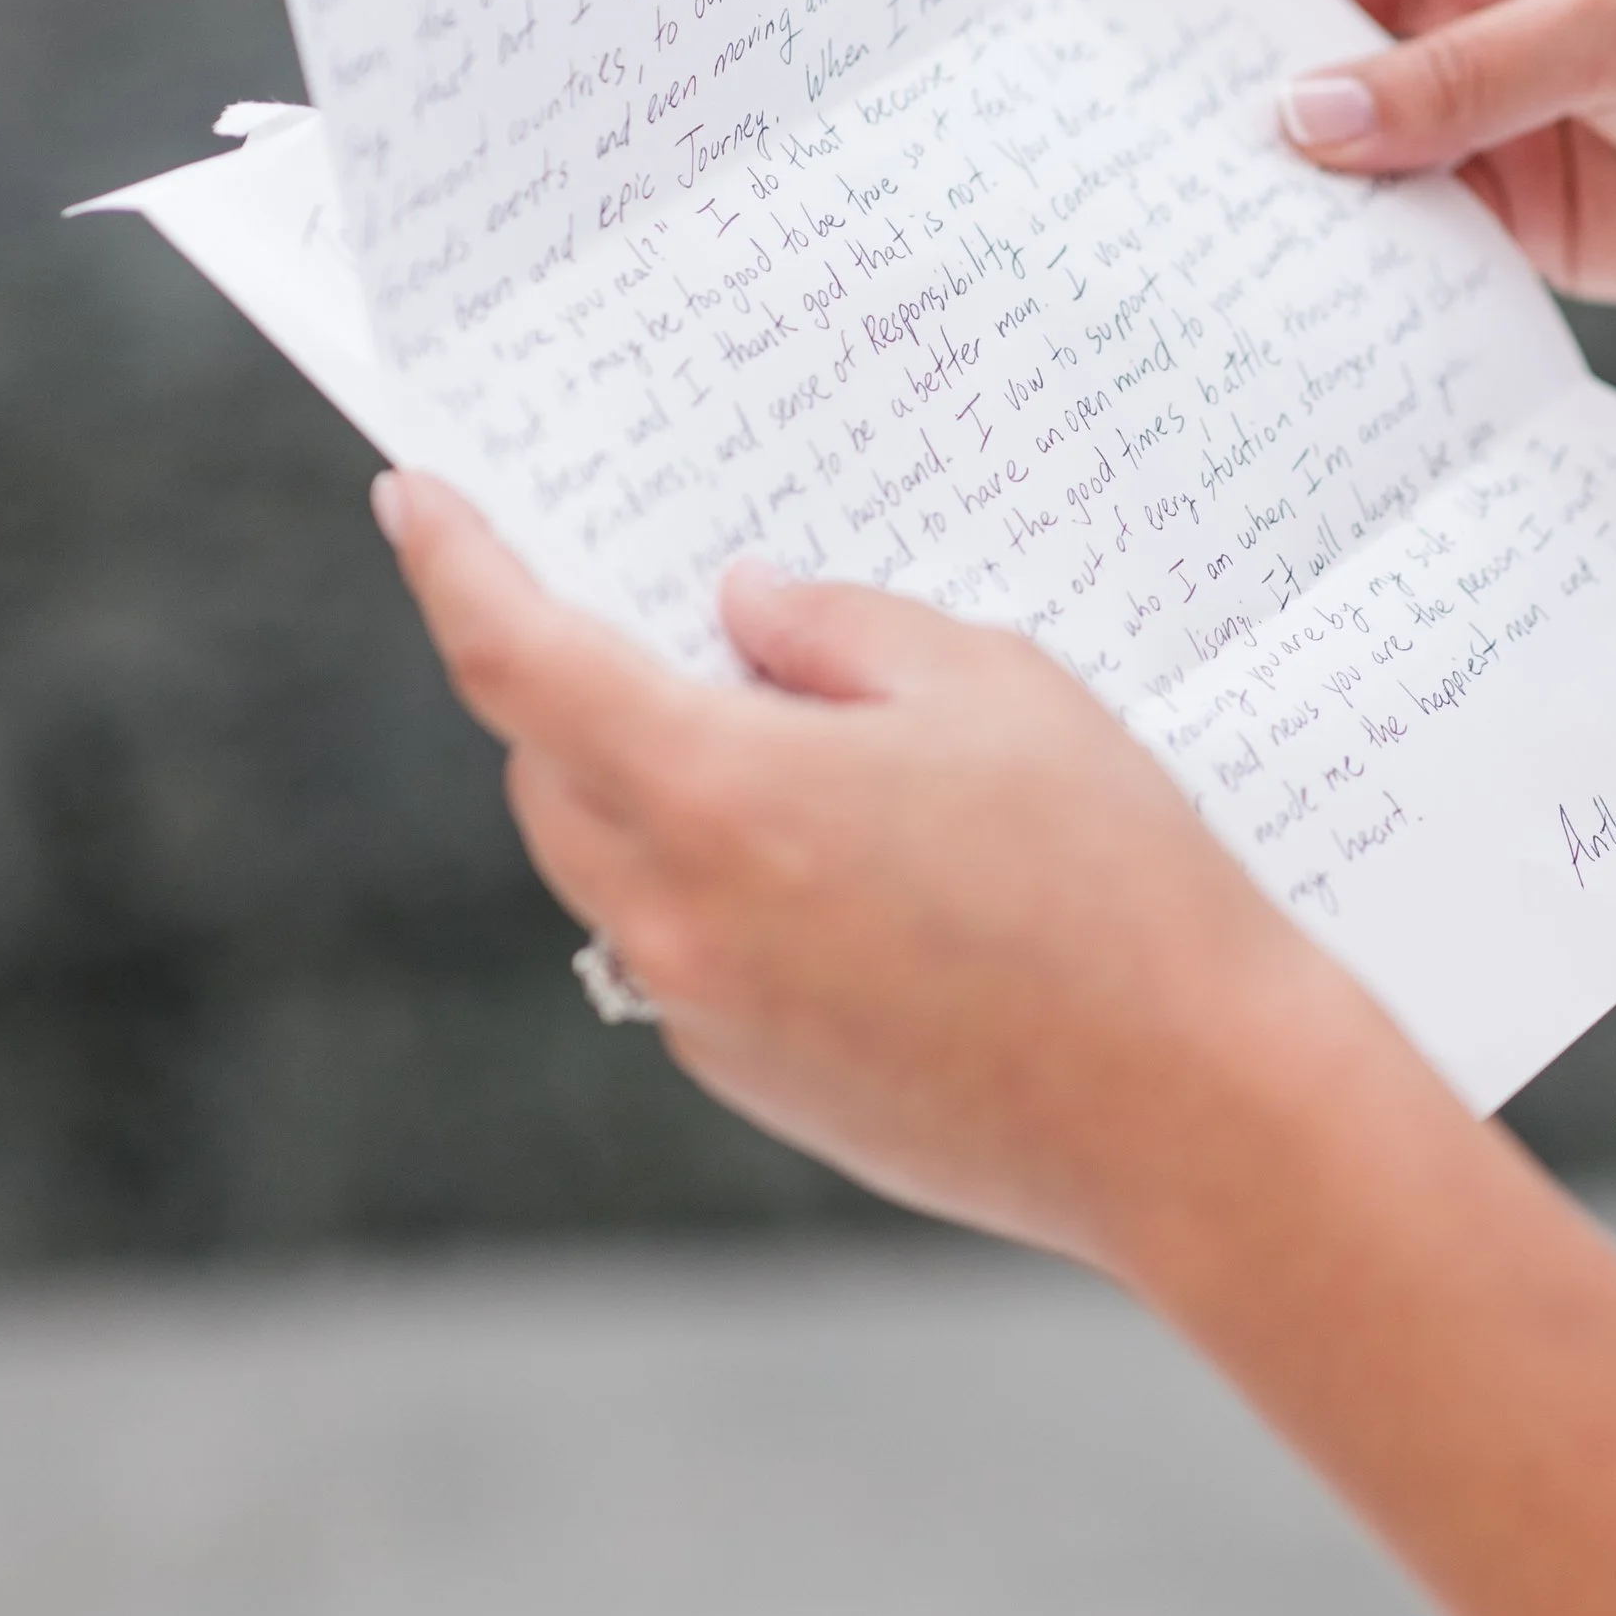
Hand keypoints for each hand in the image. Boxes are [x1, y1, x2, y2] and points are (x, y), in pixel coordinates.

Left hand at [376, 474, 1369, 1269]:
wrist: (1198, 1114)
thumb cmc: (1116, 882)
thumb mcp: (992, 685)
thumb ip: (838, 630)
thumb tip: (744, 611)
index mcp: (717, 796)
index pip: (516, 662)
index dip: (451, 567)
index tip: (416, 501)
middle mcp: (678, 919)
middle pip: (548, 772)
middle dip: (579, 684)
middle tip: (680, 623)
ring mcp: (710, 1021)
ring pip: (613, 870)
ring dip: (652, 790)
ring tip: (794, 743)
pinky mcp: (761, 1086)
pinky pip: (687, 955)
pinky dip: (721, 889)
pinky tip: (857, 869)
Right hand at [1058, 0, 1615, 345]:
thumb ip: (1460, 77)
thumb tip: (1300, 123)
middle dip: (1190, 4)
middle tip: (1064, 34)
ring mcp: (1476, 88)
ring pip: (1325, 105)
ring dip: (1249, 134)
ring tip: (1134, 163)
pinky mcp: (1500, 198)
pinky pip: (1384, 210)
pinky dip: (1325, 234)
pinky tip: (1255, 254)